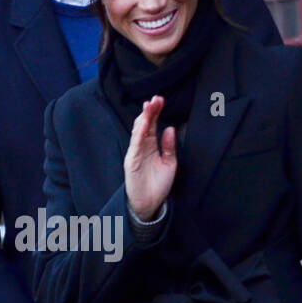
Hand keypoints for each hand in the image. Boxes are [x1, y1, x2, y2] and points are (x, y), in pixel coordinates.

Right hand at [124, 96, 176, 221]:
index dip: (156, 112)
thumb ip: (169, 146)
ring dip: (144, 118)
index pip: (153, 125)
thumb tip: (170, 129)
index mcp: (151, 146)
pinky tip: (144, 123)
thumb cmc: (159, 184)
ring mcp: (136, 153)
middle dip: (150, 111)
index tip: (161, 100)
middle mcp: (142, 147)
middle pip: (145, 124)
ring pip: (139, 131)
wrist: (150, 204)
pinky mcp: (132, 161)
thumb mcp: (169, 163)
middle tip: (156, 98)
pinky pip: (136, 144)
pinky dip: (140, 132)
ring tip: (150, 106)